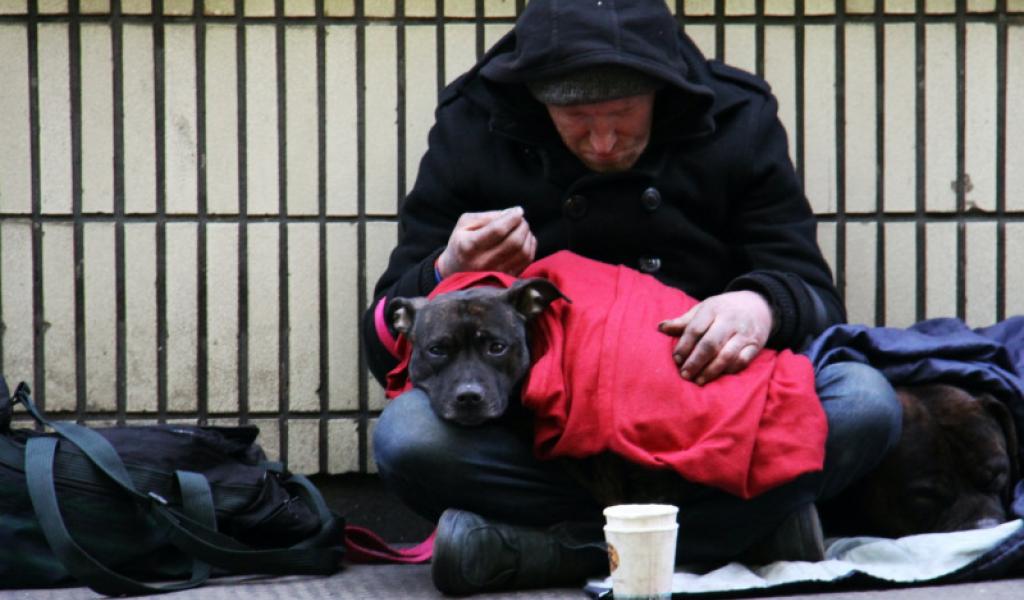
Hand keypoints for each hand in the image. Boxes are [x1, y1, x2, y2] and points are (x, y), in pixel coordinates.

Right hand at [437, 207, 536, 276]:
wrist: (455, 271)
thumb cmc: (461, 243)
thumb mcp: (465, 224)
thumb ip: (487, 216)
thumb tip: (512, 213)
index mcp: (469, 246)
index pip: (498, 230)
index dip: (512, 218)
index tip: (518, 211)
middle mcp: (482, 263)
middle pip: (514, 242)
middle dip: (522, 225)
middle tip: (520, 219)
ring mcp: (495, 273)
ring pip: (523, 252)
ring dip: (527, 235)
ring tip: (522, 228)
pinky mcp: (506, 278)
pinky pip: (526, 261)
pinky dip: (530, 247)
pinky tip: (525, 240)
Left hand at [657, 291, 773, 385]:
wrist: (758, 305)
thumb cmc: (723, 309)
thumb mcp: (704, 309)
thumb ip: (684, 321)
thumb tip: (660, 328)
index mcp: (713, 309)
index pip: (695, 329)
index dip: (684, 346)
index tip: (676, 360)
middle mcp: (730, 320)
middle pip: (710, 344)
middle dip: (695, 362)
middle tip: (684, 375)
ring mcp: (744, 333)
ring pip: (727, 355)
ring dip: (711, 371)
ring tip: (698, 380)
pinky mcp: (755, 345)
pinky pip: (742, 362)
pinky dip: (729, 371)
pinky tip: (717, 377)